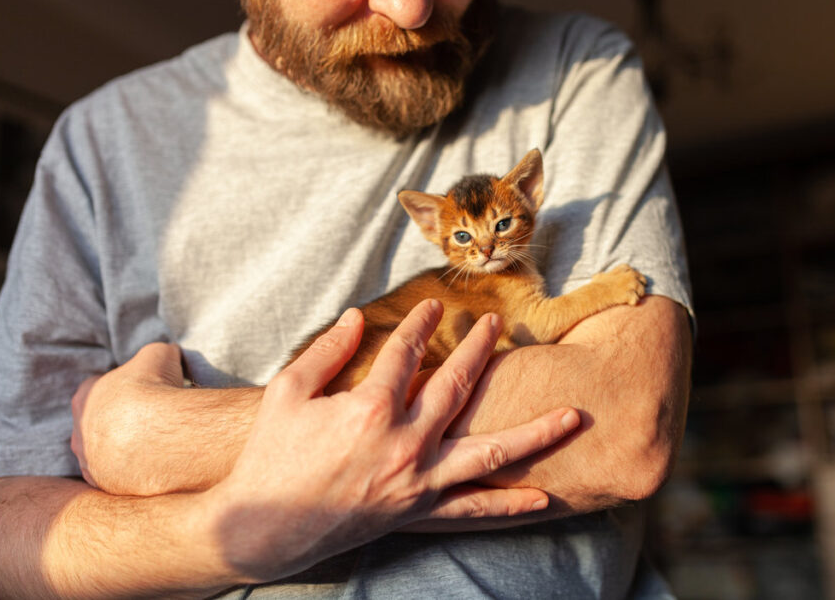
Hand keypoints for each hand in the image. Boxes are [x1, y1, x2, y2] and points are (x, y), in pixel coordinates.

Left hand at [70, 342, 184, 490]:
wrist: (158, 433)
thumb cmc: (153, 389)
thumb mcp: (160, 354)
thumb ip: (159, 353)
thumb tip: (171, 356)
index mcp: (85, 395)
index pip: (97, 388)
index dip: (121, 389)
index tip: (141, 392)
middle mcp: (78, 429)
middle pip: (96, 423)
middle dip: (118, 422)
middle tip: (148, 420)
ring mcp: (88, 459)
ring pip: (103, 452)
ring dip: (123, 449)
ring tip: (153, 445)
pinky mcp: (102, 483)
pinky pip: (114, 475)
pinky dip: (131, 470)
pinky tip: (152, 463)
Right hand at [207, 299, 580, 582]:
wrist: (263, 527)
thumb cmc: (272, 456)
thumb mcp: (289, 392)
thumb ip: (328, 351)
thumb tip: (357, 315)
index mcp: (371, 407)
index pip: (407, 351)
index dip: (420, 323)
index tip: (434, 306)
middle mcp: (405, 442)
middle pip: (458, 386)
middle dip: (480, 350)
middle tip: (496, 324)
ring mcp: (417, 481)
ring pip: (489, 452)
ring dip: (534, 433)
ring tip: (570, 416)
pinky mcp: (418, 511)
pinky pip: (473, 510)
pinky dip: (509, 505)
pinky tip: (543, 499)